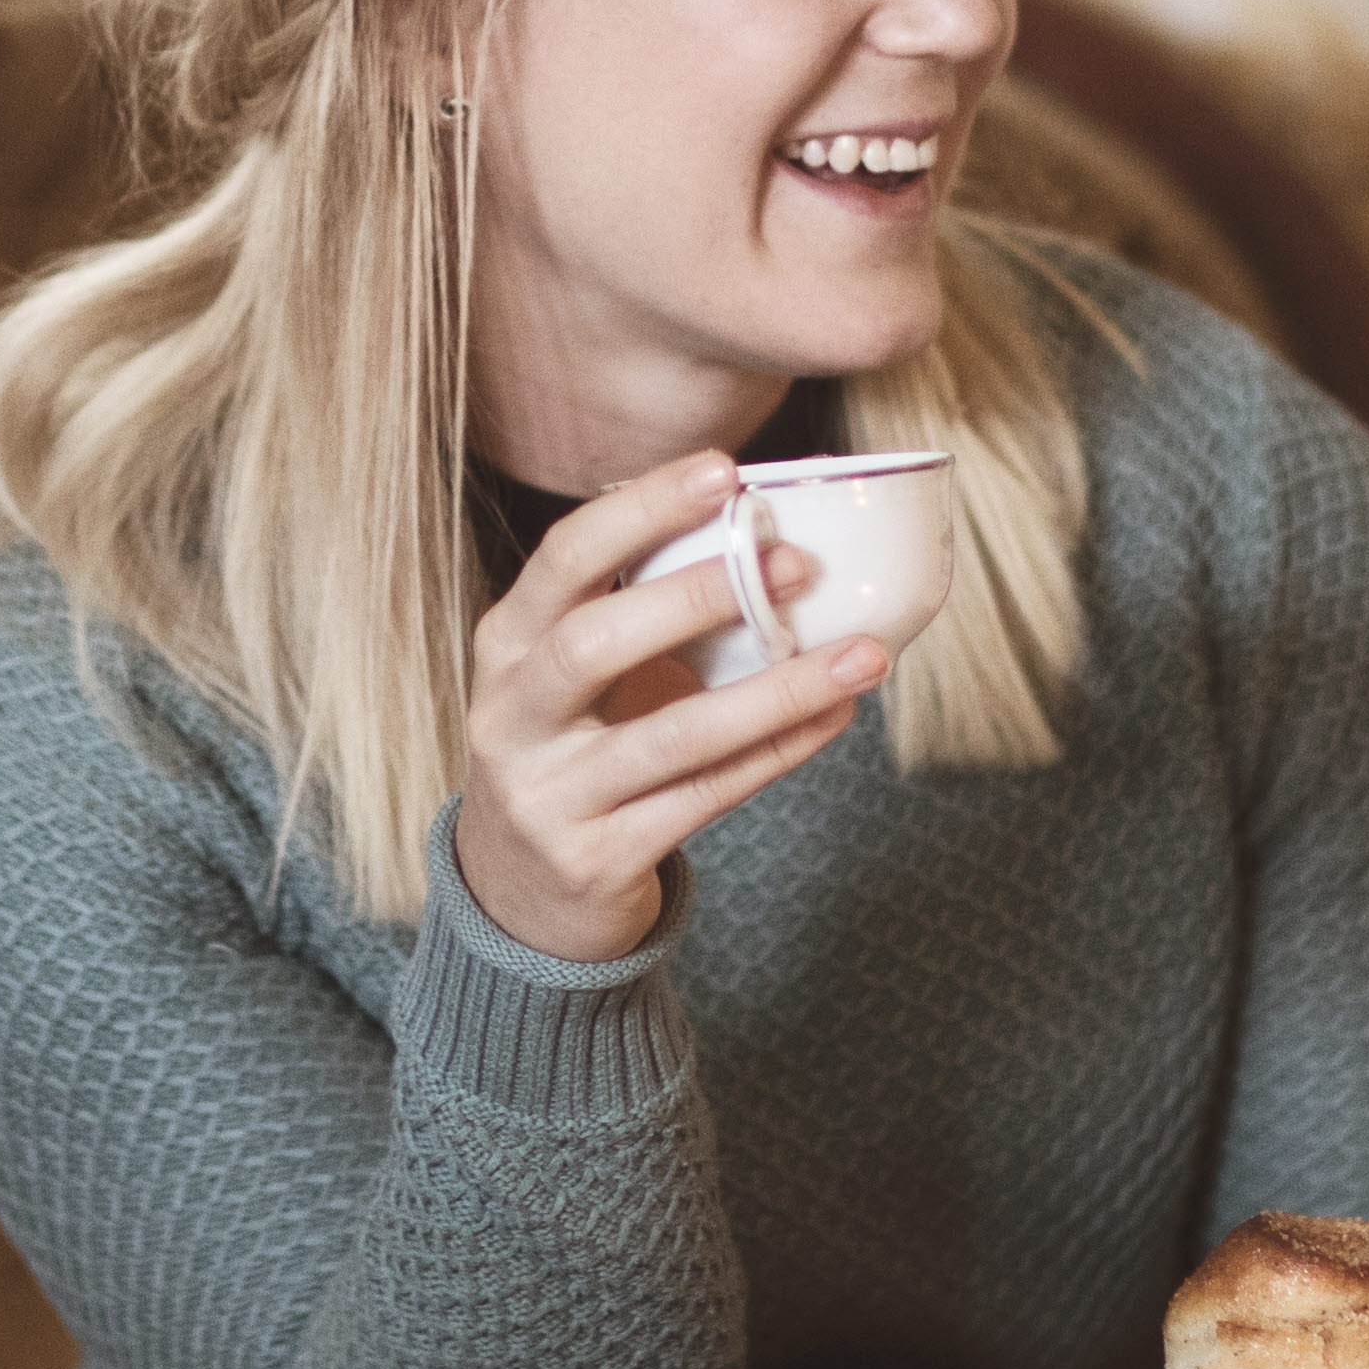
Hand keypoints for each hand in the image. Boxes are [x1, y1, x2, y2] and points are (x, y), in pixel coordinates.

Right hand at [448, 455, 886, 965]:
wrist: (520, 895)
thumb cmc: (576, 749)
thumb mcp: (577, 676)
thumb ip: (642, 613)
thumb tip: (773, 537)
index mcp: (507, 647)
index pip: (563, 560)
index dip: (640, 511)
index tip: (723, 473)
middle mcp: (511, 717)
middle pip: (591, 643)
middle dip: (696, 596)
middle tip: (795, 563)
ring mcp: (548, 796)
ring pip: (671, 736)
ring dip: (777, 691)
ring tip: (861, 655)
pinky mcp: (595, 859)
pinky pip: (705, 797)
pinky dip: (778, 753)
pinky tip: (834, 717)